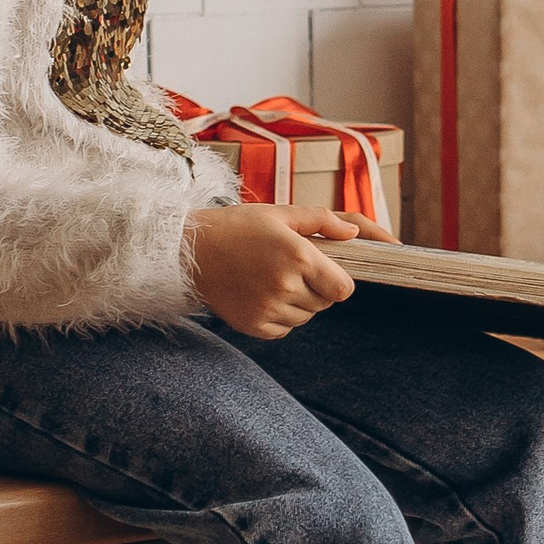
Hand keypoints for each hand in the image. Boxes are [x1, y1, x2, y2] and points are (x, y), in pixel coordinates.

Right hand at [187, 202, 359, 338]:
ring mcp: (267, 309)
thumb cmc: (236, 227)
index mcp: (298, 256)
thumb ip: (322, 221)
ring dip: (298, 303)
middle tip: (292, 270)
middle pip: (325, 304)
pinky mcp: (252, 325)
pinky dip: (279, 317)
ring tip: (273, 280)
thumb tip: (354, 235)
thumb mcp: (280, 213)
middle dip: (317, 289)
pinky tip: (262, 295)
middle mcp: (285, 286)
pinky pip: (284, 329)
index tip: (326, 272)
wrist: (189, 250)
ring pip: (305, 317)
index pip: (343, 289)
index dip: (338, 281)